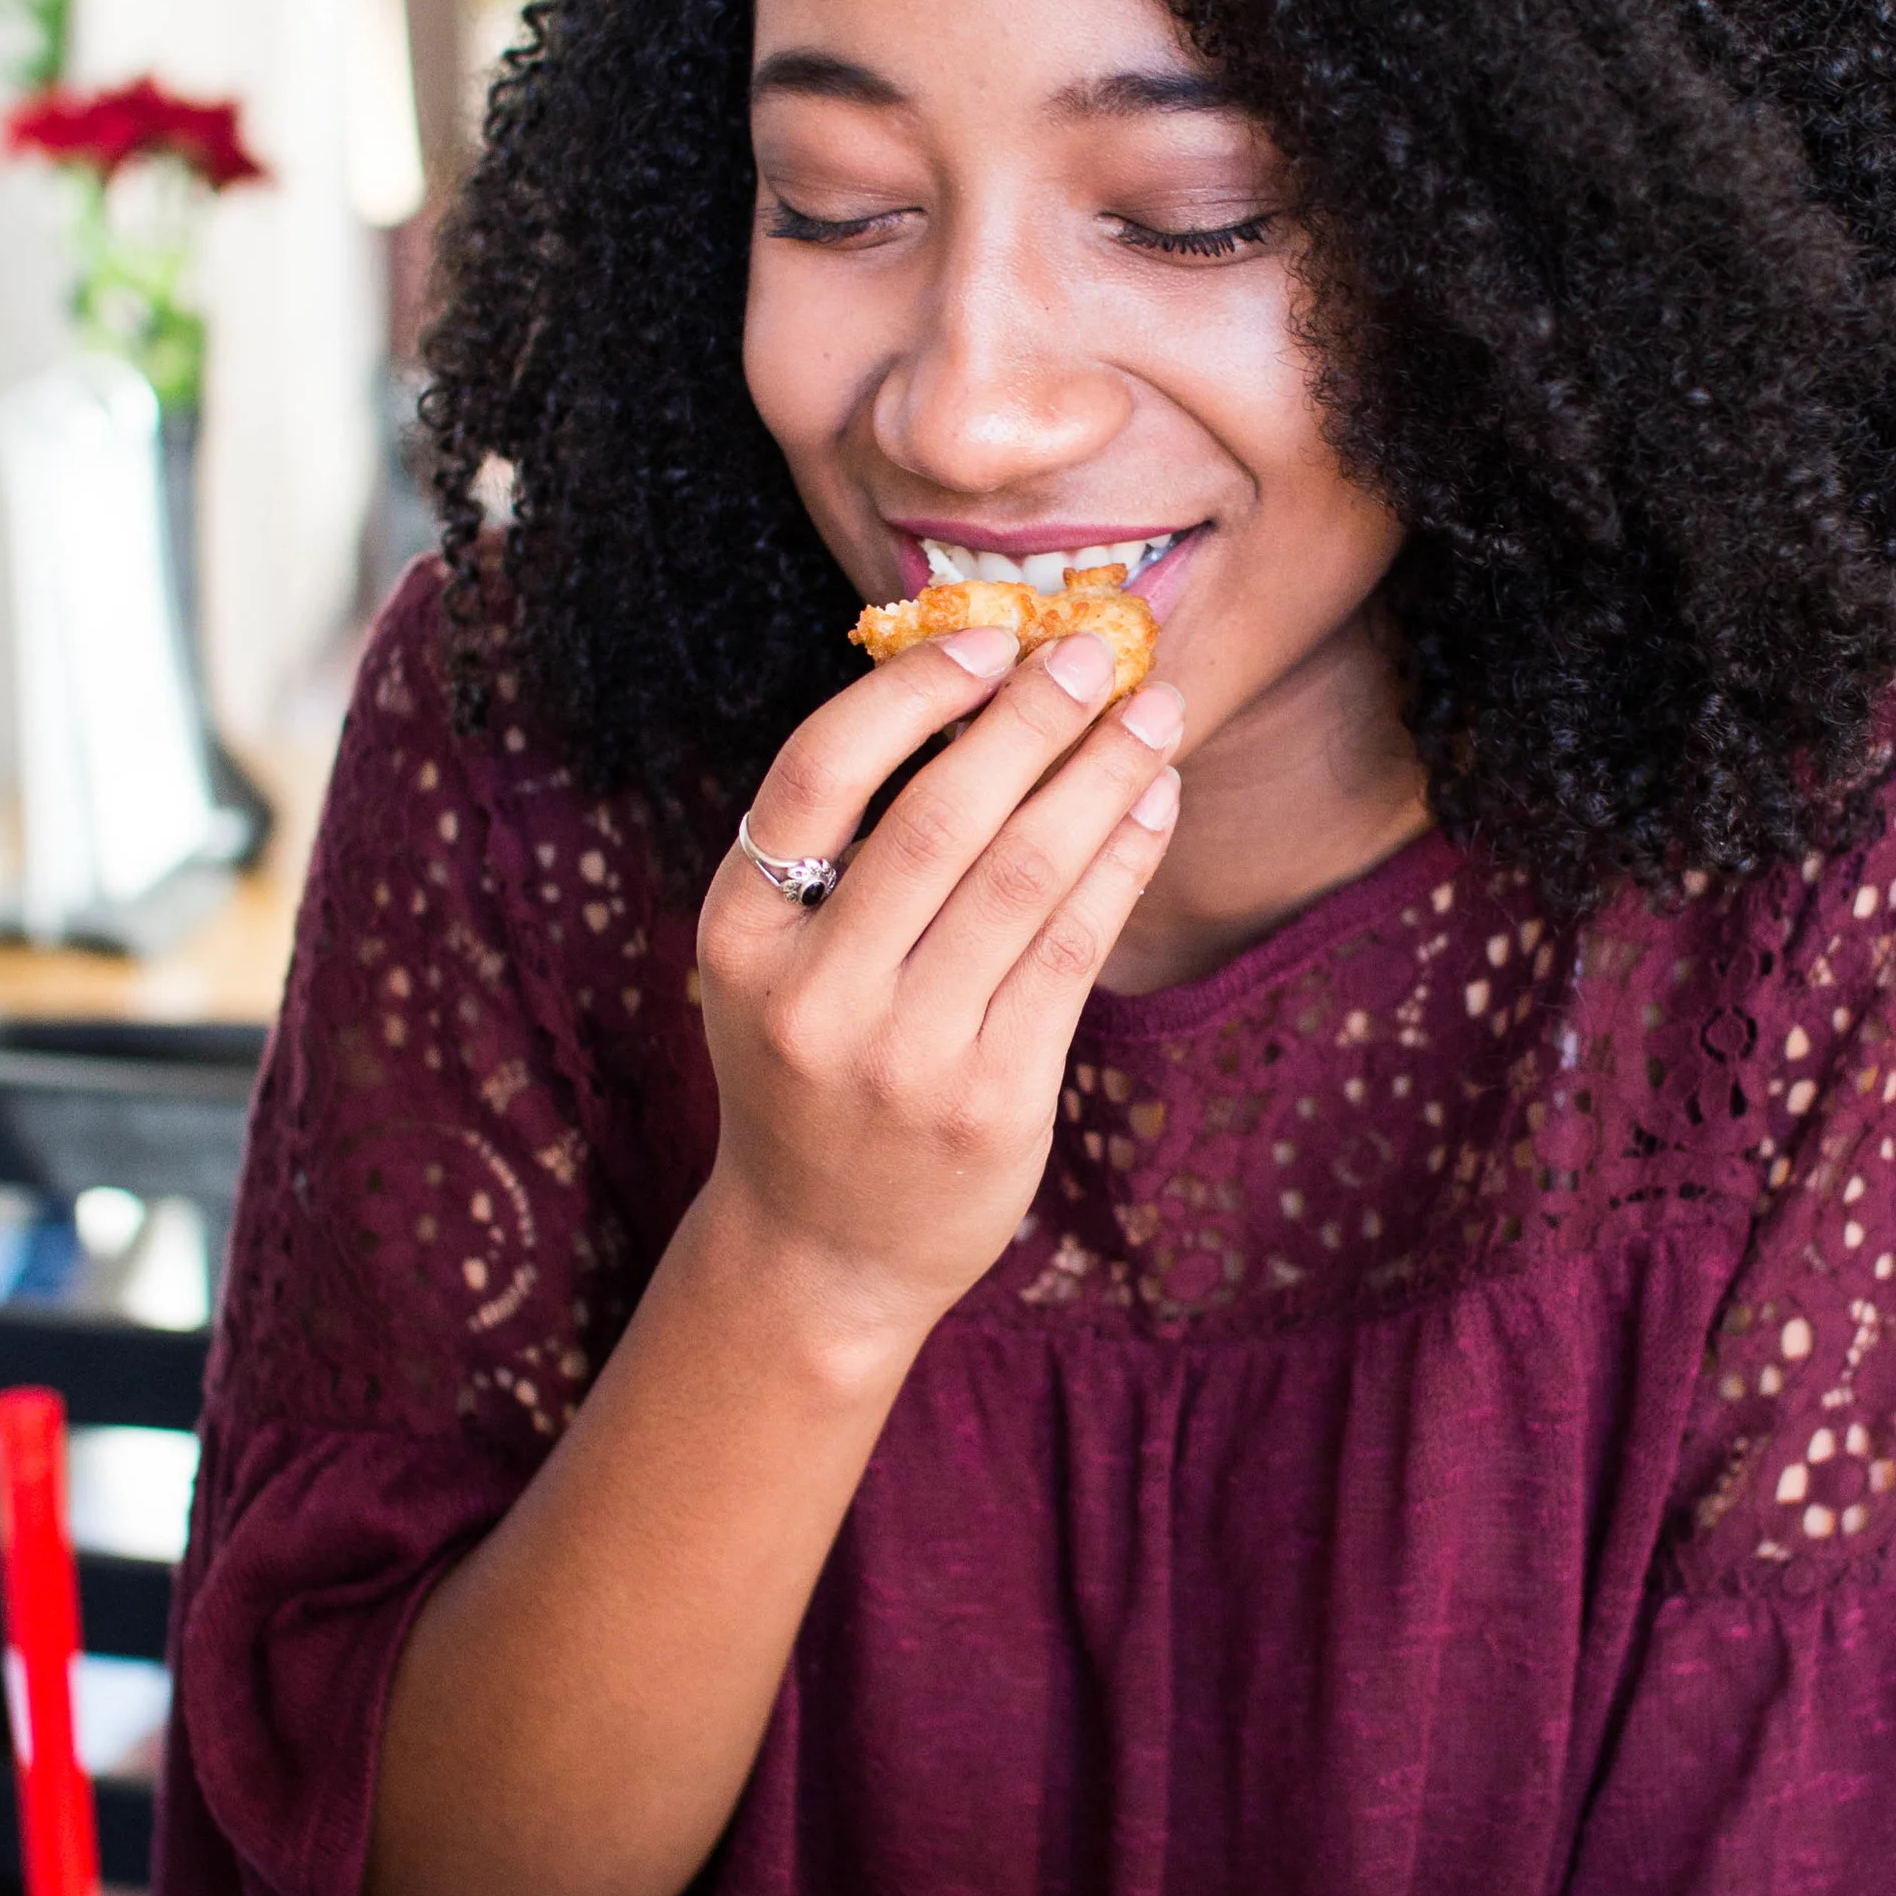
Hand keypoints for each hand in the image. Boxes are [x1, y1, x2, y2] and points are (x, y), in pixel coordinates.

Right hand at [695, 626, 1181, 1364]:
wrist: (822, 1254)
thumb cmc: (811, 1074)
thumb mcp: (779, 964)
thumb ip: (846, 851)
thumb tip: (983, 694)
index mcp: (740, 938)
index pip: (815, 777)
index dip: (907, 694)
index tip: (985, 642)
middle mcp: (814, 998)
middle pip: (939, 819)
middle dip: (1032, 721)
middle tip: (1099, 653)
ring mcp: (905, 1058)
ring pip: (1023, 879)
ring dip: (1101, 779)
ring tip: (1154, 716)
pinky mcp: (992, 1102)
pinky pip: (1074, 953)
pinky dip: (1121, 864)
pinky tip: (1152, 805)